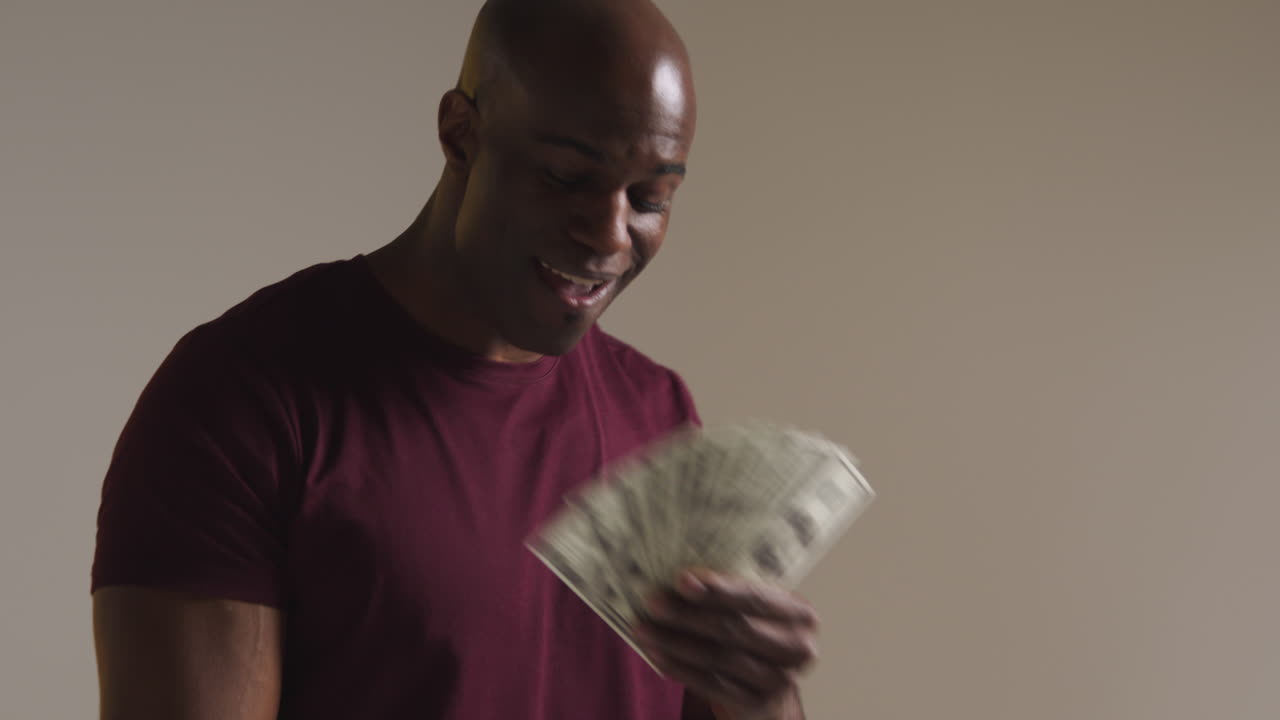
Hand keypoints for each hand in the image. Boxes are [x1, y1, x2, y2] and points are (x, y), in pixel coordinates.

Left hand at [635, 569, 817, 719]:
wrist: (765, 688)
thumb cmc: (753, 636)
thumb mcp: (751, 611)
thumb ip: (726, 594)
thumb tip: (675, 578)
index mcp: (801, 614)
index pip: (754, 597)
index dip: (717, 589)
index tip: (681, 579)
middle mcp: (799, 648)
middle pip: (734, 627)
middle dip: (688, 613)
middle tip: (652, 602)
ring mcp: (782, 680)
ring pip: (719, 656)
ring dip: (676, 641)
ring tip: (644, 629)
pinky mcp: (759, 704)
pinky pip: (712, 683)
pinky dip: (680, 668)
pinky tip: (657, 655)